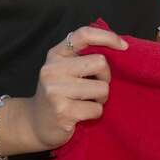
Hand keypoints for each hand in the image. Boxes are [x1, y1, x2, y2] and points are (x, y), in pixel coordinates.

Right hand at [23, 26, 126, 148]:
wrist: (34, 124)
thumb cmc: (58, 95)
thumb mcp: (64, 70)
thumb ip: (83, 57)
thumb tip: (121, 47)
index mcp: (56, 55)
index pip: (84, 35)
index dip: (108, 37)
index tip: (124, 47)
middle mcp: (52, 69)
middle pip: (100, 62)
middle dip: (105, 78)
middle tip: (94, 89)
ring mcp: (55, 91)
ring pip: (102, 88)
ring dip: (101, 99)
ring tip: (86, 103)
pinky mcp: (63, 111)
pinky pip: (97, 109)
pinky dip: (94, 114)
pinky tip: (81, 115)